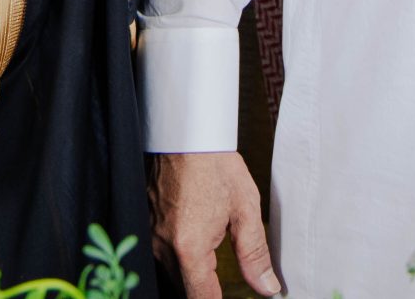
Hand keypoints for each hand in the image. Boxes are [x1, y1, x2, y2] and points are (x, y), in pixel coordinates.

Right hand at [150, 151, 279, 297]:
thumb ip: (255, 255)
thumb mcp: (245, 209)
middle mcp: (163, 247)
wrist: (186, 133)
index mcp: (189, 248)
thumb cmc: (214, 164)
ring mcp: (151, 236)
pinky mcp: (147, 225)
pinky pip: (163, 255)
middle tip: (226, 268)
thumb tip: (267, 287)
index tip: (231, 296)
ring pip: (174, 273)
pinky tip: (196, 234)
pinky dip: (181, 255)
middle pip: (186, 289)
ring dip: (194, 271)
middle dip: (207, 287)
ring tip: (212, 243)